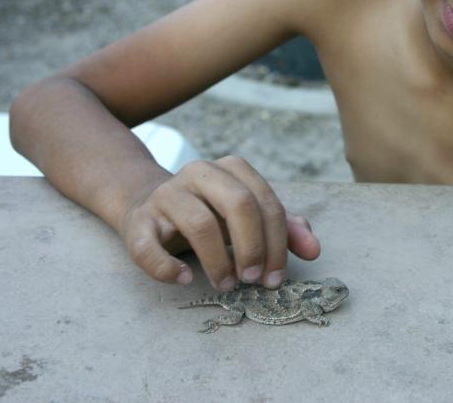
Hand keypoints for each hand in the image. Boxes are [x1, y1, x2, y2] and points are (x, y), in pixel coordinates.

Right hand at [117, 156, 320, 289]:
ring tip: (226, 284)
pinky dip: (166, 266)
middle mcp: (199, 173)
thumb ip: (284, 229)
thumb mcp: (249, 217)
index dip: (277, 242)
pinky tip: (183, 279)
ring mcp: (166, 194)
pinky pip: (147, 244)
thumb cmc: (211, 213)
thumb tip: (315, 250)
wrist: (149, 206)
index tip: (276, 277)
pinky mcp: (137, 220)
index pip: (265, 201)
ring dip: (218, 261)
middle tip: (254, 279)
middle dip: (253, 246)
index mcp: (232, 168)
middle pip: (237, 203)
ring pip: (198, 222)